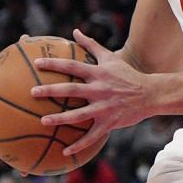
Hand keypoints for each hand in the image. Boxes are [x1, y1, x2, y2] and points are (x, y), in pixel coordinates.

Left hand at [33, 29, 151, 156]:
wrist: (150, 94)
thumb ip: (91, 44)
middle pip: (72, 89)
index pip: (73, 66)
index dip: (55, 63)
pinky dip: (79, 144)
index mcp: (98, 73)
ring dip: (61, 119)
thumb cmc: (127, 74)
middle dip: (51, 90)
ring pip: (79, 114)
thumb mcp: (110, 57)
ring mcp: (104, 107)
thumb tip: (75, 31)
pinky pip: (92, 135)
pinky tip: (65, 151)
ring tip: (43, 121)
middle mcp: (100, 90)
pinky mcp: (110, 122)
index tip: (37, 63)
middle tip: (32, 92)